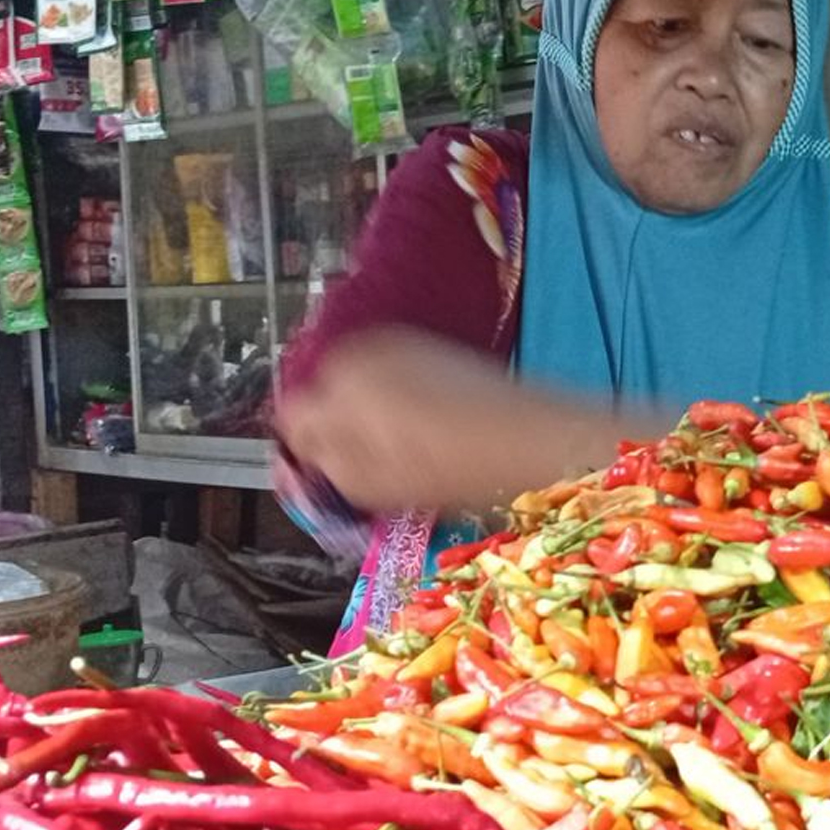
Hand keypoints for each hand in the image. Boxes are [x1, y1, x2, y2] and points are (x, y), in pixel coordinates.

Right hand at [275, 328, 657, 512]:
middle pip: (324, 398)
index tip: (325, 484)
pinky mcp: (434, 350)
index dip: (305, 459)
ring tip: (405, 458)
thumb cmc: (457, 468)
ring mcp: (401, 345)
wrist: (538, 438)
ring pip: (359, 389)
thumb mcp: (373, 484)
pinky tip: (429, 436)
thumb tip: (296, 462)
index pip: (290, 421)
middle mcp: (362, 353)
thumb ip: (322, 469)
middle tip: (369, 475)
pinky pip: (393, 380)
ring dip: (368, 420)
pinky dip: (398, 405)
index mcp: (338, 384)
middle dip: (337, 434)